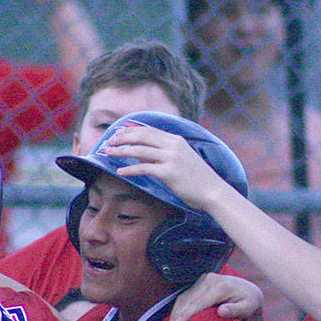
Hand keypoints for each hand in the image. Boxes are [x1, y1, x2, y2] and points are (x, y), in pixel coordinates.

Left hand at [103, 125, 224, 210]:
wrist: (212, 191)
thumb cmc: (197, 177)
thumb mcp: (181, 158)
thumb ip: (163, 152)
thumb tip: (140, 152)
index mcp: (176, 140)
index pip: (148, 130)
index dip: (131, 130)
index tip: (118, 133)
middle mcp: (173, 145)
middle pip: (141, 136)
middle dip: (122, 138)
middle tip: (109, 142)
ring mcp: (171, 158)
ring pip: (139, 150)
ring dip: (121, 151)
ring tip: (108, 154)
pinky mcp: (168, 173)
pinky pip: (143, 168)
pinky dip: (130, 169)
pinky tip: (120, 172)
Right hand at [169, 273, 262, 320]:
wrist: (248, 289)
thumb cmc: (249, 302)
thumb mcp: (248, 307)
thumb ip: (236, 310)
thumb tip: (221, 311)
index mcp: (221, 286)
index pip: (200, 302)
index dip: (187, 314)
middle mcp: (210, 279)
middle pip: (189, 300)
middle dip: (178, 316)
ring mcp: (203, 279)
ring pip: (184, 297)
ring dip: (176, 313)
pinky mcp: (199, 282)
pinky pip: (186, 295)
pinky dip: (179, 308)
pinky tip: (174, 320)